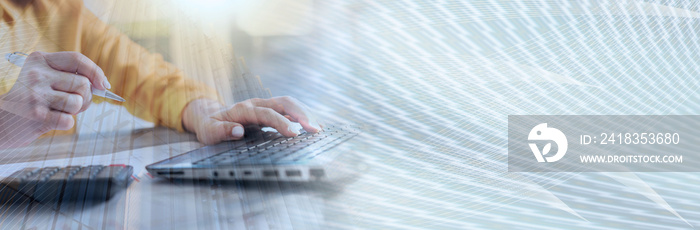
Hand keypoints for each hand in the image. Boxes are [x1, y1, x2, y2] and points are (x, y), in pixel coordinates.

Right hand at [0, 51, 108, 148]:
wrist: (1, 120)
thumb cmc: (31, 99)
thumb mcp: (44, 78)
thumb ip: (70, 76)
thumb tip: (102, 85)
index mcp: (39, 60)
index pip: (77, 59)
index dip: (96, 71)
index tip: (104, 85)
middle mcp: (36, 75)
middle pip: (83, 83)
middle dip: (85, 97)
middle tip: (72, 103)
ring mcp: (35, 95)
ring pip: (78, 102)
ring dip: (75, 111)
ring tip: (59, 111)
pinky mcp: (36, 115)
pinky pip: (69, 121)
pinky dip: (66, 123)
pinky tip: (50, 121)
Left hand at [182, 96, 322, 144]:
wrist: (209, 115)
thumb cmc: (210, 126)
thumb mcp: (209, 131)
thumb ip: (221, 131)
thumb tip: (238, 131)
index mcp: (243, 109)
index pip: (266, 113)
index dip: (281, 122)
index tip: (294, 133)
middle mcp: (257, 104)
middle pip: (284, 102)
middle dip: (301, 114)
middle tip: (314, 129)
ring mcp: (265, 105)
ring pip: (290, 104)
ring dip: (306, 113)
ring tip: (319, 128)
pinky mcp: (271, 110)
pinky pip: (290, 109)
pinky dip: (304, 116)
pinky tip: (315, 125)